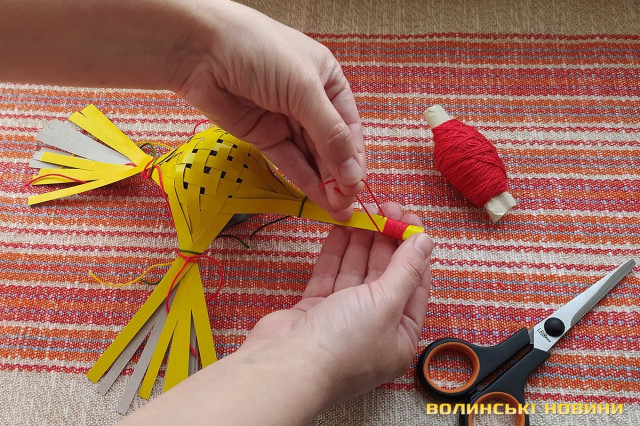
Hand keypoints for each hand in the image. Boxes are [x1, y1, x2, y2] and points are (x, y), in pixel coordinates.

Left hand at [1, 0, 364, 220]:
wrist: (199, 50)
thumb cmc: (259, 53)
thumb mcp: (304, 89)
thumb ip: (329, 134)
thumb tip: (352, 174)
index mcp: (329, 82)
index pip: (349, 127)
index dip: (354, 159)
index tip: (357, 187)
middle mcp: (310, 102)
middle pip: (331, 146)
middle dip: (340, 176)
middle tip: (346, 206)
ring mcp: (286, 120)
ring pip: (311, 157)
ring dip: (324, 183)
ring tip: (336, 210)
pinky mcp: (263, 136)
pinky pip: (288, 161)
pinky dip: (302, 179)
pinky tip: (316, 198)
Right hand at [122, 203, 431, 424]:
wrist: (286, 366)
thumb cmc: (344, 342)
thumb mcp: (385, 303)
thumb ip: (405, 269)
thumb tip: (425, 241)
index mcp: (400, 335)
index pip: (414, 283)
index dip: (413, 248)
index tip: (409, 217)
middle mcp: (374, 327)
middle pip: (384, 275)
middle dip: (385, 240)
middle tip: (383, 207)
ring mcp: (342, 319)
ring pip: (356, 272)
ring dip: (361, 242)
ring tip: (363, 211)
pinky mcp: (315, 310)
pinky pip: (330, 276)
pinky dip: (336, 253)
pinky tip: (341, 228)